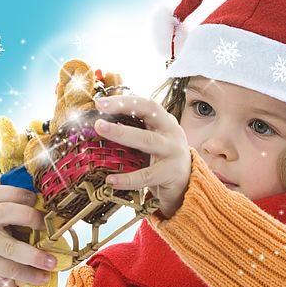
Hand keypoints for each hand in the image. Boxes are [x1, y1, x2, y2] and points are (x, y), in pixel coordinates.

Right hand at [0, 185, 57, 286]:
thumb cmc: (14, 234)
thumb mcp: (19, 221)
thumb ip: (33, 214)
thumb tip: (62, 215)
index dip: (16, 193)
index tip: (35, 198)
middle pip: (1, 212)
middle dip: (28, 216)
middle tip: (46, 225)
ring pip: (8, 247)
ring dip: (33, 255)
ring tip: (52, 263)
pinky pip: (10, 268)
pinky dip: (30, 274)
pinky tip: (44, 277)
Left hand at [93, 94, 190, 218]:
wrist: (188, 185)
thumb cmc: (162, 160)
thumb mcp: (152, 141)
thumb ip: (135, 132)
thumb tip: (100, 125)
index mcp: (165, 121)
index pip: (146, 104)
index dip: (124, 101)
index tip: (100, 102)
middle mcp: (172, 132)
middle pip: (149, 114)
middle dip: (122, 109)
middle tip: (98, 114)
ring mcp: (174, 151)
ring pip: (147, 140)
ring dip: (122, 133)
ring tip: (100, 130)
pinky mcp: (172, 172)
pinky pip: (147, 175)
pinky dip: (127, 179)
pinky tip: (111, 180)